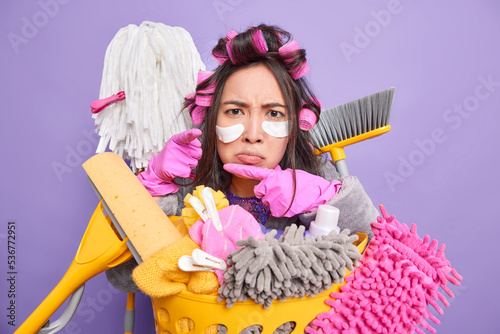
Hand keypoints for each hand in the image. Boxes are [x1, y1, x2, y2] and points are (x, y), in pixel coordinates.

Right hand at [139, 129, 201, 195]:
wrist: (159, 166)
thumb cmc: (171, 153)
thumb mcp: (177, 142)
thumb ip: (189, 140)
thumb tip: (198, 142)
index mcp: (177, 139)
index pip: (187, 136)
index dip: (193, 134)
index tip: (198, 132)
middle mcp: (177, 148)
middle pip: (198, 152)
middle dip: (194, 155)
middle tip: (185, 155)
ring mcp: (178, 159)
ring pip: (195, 162)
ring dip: (190, 164)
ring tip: (180, 161)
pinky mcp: (179, 170)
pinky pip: (189, 171)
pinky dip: (185, 171)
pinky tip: (178, 168)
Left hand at [223, 164, 341, 216]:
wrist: (317, 195)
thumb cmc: (306, 184)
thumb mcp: (289, 174)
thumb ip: (276, 175)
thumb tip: (270, 175)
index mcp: (273, 175)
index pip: (252, 172)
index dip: (238, 169)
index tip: (226, 165)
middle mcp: (271, 186)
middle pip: (259, 191)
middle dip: (267, 192)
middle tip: (281, 191)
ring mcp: (273, 198)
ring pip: (267, 201)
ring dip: (275, 201)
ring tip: (288, 197)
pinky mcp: (277, 209)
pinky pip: (273, 210)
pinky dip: (280, 208)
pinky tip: (289, 204)